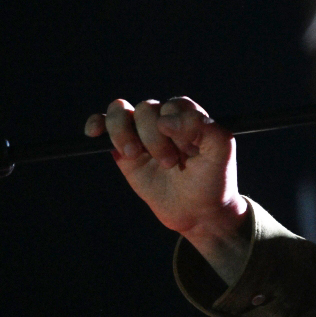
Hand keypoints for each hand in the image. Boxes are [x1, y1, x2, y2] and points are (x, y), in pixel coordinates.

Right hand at [84, 97, 247, 250]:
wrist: (199, 211)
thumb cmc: (213, 179)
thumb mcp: (221, 151)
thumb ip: (203, 126)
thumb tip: (164, 120)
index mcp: (188, 116)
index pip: (172, 106)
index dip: (176, 126)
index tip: (186, 149)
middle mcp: (164, 120)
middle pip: (146, 109)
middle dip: (154, 138)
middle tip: (170, 163)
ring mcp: (142, 134)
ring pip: (121, 112)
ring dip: (124, 132)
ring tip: (135, 155)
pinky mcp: (124, 151)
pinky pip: (104, 125)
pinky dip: (97, 123)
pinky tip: (94, 133)